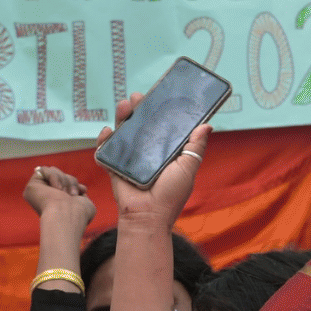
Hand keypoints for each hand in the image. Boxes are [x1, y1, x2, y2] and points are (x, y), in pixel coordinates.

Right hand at [24, 165, 98, 231]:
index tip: (82, 190)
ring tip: (64, 192)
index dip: (73, 183)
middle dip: (70, 181)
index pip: (65, 181)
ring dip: (63, 180)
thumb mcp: (85, 202)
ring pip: (53, 170)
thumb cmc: (78, 214)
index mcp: (57, 201)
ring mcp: (38, 192)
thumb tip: (81, 188)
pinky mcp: (31, 186)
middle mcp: (46, 197)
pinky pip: (43, 170)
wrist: (68, 214)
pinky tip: (57, 189)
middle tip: (72, 194)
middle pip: (60, 174)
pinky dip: (54, 177)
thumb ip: (80, 195)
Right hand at [97, 93, 210, 226]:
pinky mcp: (114, 166)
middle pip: (140, 124)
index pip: (161, 125)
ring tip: (125, 105)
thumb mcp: (187, 167)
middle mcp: (146, 152)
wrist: (148, 216)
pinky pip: (106, 150)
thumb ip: (195, 146)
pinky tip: (108, 131)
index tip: (159, 94)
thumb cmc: (170, 195)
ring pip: (123, 132)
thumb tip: (207, 124)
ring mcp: (129, 158)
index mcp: (164, 151)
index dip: (159, 110)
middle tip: (139, 97)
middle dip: (138, 108)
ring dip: (122, 117)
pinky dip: (104, 140)